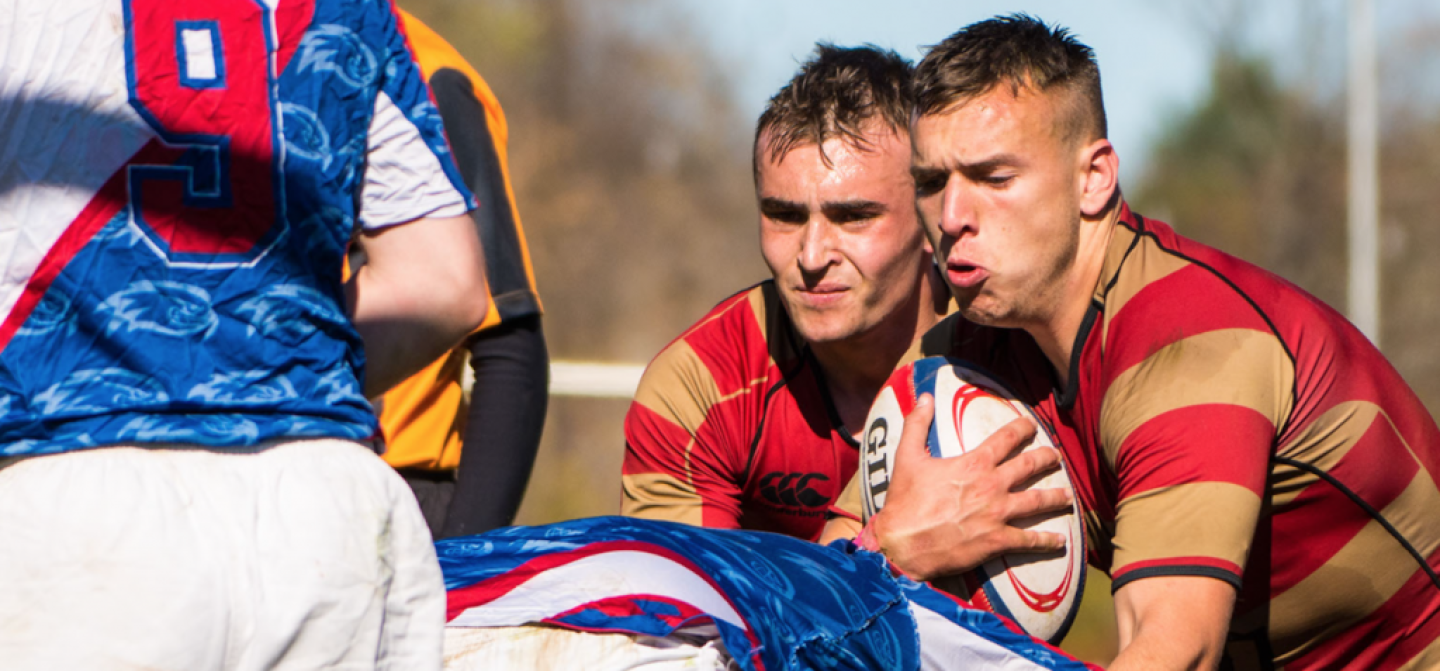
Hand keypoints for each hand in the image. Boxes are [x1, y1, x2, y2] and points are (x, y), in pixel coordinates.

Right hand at [869, 394, 1071, 579]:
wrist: (904, 544)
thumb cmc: (905, 502)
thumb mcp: (906, 457)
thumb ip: (917, 424)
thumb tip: (925, 397)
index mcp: (974, 464)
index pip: (1006, 439)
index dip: (1022, 429)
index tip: (1032, 425)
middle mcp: (992, 486)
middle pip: (1029, 467)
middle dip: (1046, 458)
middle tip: (1056, 456)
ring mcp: (998, 514)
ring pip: (1037, 502)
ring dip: (1055, 497)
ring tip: (1068, 496)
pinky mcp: (997, 541)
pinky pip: (1029, 540)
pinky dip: (1047, 541)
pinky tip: (1060, 541)